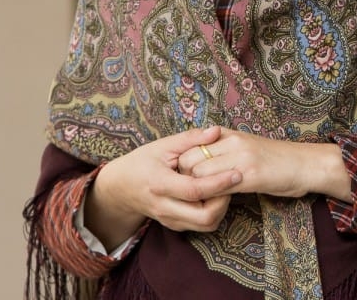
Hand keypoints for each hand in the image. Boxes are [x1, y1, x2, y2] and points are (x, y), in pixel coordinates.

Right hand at [85, 126, 240, 250]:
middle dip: (224, 201)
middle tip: (232, 181)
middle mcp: (164, 206)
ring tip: (224, 187)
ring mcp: (169, 220)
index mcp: (160, 184)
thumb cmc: (142, 162)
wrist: (119, 188)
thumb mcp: (162, 145)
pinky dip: (214, 213)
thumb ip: (190, 138)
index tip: (237, 173)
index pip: (194, 190)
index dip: (218, 183)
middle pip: (203, 216)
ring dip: (222, 208)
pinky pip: (201, 226)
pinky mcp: (174, 225)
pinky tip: (216, 195)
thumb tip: (216, 131)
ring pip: (205, 225)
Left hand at [177, 127, 350, 201]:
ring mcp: (241, 158)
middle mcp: (233, 142)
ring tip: (204, 199)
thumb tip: (200, 161)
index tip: (189, 178)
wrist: (307, 164)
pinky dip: (212, 198)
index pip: (190, 146)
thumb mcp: (248, 146)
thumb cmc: (278, 159)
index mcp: (231, 134)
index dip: (185, 164)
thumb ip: (225, 149)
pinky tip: (218, 203)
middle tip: (193, 191)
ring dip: (197, 190)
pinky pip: (218, 187)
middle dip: (185, 178)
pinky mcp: (250, 175)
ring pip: (199, 173)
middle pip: (189, 159)